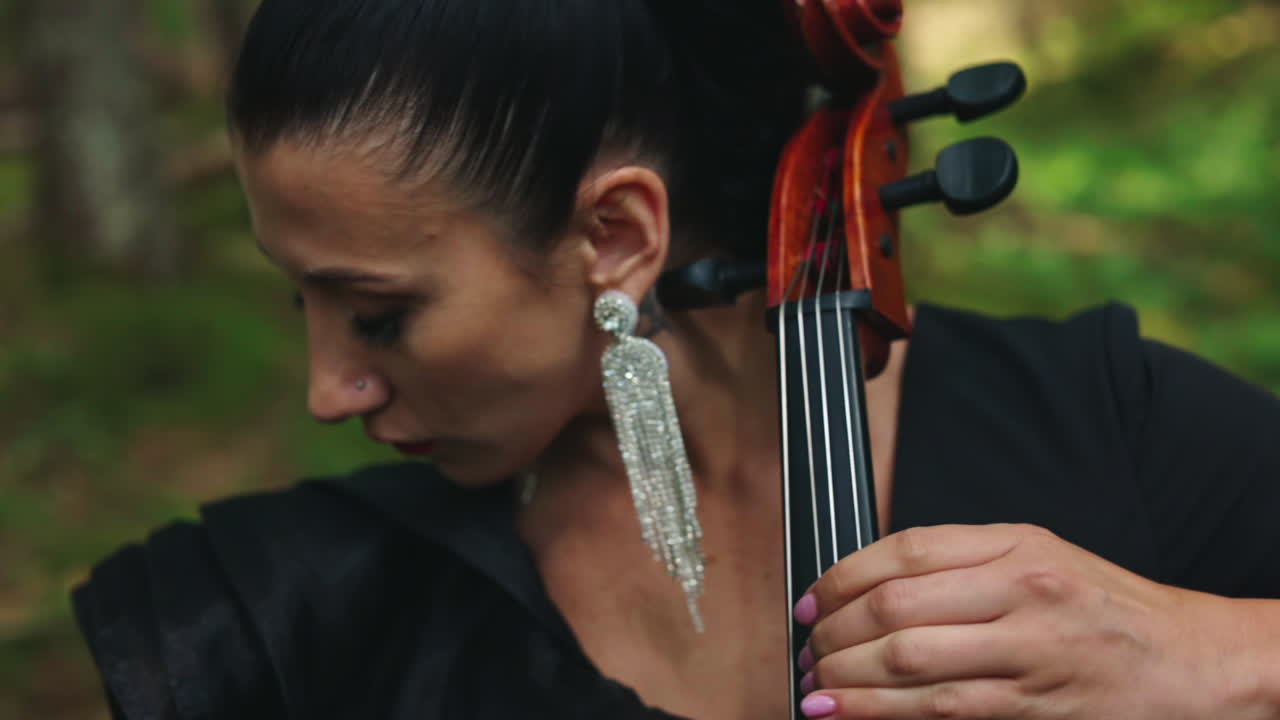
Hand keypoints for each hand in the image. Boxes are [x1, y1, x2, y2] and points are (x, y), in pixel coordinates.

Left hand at [792, 524, 1260, 718]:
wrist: (1190, 663)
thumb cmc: (1107, 609)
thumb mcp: (1040, 556)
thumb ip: (963, 560)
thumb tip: (872, 583)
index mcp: (1014, 543)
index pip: (902, 549)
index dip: (840, 576)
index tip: (811, 600)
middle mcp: (1019, 587)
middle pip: (895, 604)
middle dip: (834, 632)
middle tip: (810, 649)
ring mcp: (1028, 647)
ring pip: (908, 657)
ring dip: (846, 675)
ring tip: (816, 686)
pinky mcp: (1034, 704)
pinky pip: (939, 706)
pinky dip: (879, 711)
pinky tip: (844, 713)